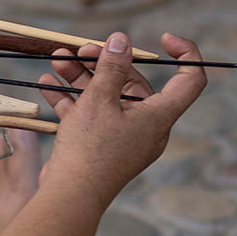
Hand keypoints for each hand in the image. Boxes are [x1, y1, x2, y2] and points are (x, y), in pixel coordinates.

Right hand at [38, 31, 204, 205]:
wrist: (68, 196)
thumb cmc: (89, 151)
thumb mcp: (99, 101)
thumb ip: (110, 67)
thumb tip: (120, 40)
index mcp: (159, 116)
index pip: (189, 79)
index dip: (184, 54)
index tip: (163, 39)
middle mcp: (145, 126)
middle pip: (131, 83)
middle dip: (104, 63)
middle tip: (80, 49)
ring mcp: (119, 137)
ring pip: (105, 98)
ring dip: (80, 77)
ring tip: (57, 60)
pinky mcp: (97, 146)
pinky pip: (88, 116)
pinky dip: (70, 99)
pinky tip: (47, 84)